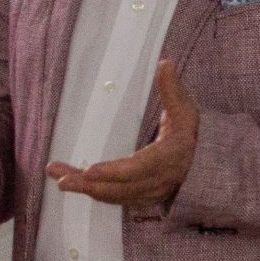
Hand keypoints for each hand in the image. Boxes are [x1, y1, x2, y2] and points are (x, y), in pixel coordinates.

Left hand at [46, 60, 198, 206]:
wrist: (200, 162)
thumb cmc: (188, 132)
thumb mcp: (185, 110)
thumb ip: (172, 89)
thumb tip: (165, 63)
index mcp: (170, 158)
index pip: (139, 168)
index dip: (114, 172)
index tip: (89, 170)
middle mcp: (159, 181)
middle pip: (121, 188)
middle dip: (90, 185)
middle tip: (62, 180)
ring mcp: (149, 193)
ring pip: (114, 195)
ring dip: (85, 189)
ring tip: (59, 178)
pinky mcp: (139, 197)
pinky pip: (113, 197)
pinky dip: (92, 190)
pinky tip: (72, 181)